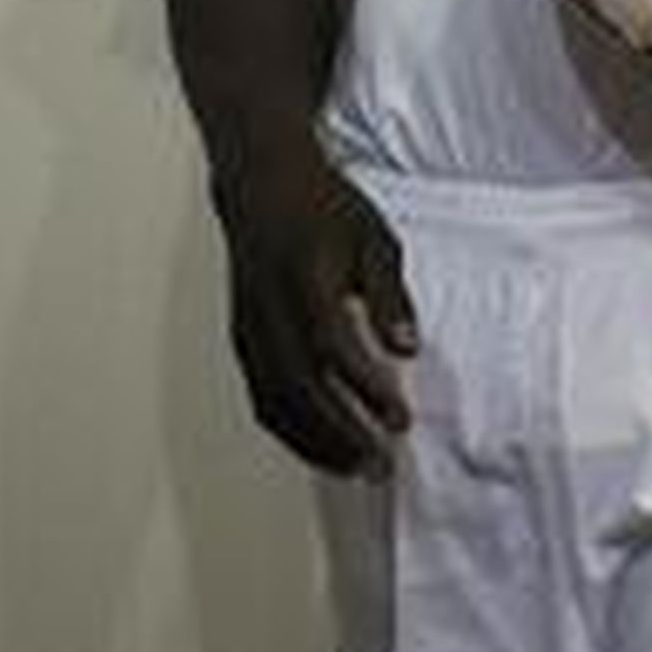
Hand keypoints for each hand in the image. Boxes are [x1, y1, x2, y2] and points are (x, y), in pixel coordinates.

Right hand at [214, 135, 417, 474]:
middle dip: (343, 434)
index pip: (333, 347)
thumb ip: (391, 295)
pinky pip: (261, 396)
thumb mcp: (374, 236)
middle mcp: (270, 307)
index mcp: (306, 276)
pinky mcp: (242, 339)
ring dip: (317, 443)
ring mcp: (250, 326)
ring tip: (357, 469)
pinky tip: (322, 447)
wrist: (261, 181)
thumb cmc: (322, 206)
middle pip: (300, 387)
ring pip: (275, 401)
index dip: (366, 389)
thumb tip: (408, 349)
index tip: (400, 418)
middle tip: (381, 464)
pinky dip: (291, 431)